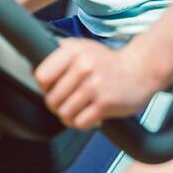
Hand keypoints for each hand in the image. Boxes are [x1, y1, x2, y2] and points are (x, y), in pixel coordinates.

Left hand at [33, 39, 157, 128]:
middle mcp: (83, 66)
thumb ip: (58, 56)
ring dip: (70, 117)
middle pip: (51, 99)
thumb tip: (31, 71)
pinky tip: (91, 117)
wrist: (141, 69)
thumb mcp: (82, 49)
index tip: (54, 89)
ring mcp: (95, 85)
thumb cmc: (108, 62)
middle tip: (70, 103)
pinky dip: (83, 124)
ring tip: (80, 111)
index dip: (45, 87)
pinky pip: (80, 123)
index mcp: (73, 50)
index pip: (41, 76)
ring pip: (64, 113)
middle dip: (58, 106)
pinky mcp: (105, 103)